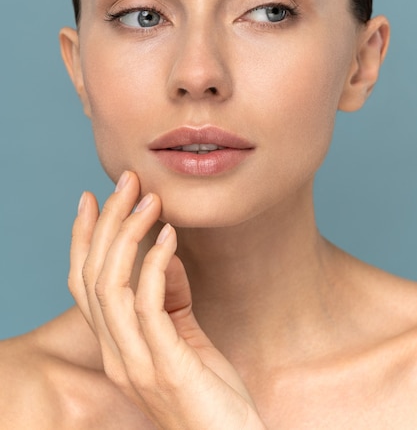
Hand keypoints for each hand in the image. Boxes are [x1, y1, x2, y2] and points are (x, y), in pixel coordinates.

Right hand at [69, 171, 266, 429]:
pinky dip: (156, 263)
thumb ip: (171, 299)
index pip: (84, 285)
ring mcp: (136, 362)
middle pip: (93, 276)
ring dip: (129, 235)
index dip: (83, 239)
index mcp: (116, 348)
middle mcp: (116, 355)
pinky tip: (170, 236)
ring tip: (149, 200)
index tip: (92, 199)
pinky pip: (149, 304)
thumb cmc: (211, 395)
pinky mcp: (164, 366)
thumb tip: (166, 253)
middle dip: (107, 223)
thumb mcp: (186, 338)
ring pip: (112, 285)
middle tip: (124, 183)